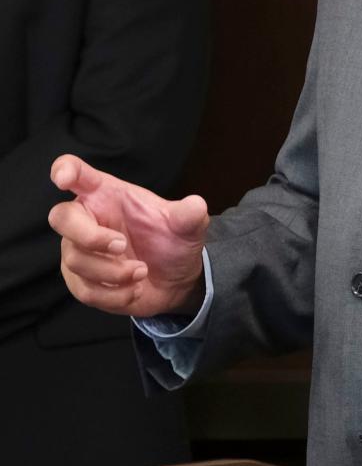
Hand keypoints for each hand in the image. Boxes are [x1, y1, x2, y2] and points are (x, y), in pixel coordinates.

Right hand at [49, 154, 208, 317]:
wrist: (176, 280)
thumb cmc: (171, 241)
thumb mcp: (187, 226)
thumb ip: (189, 215)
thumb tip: (196, 206)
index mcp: (107, 194)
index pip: (77, 173)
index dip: (66, 171)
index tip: (64, 179)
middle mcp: (87, 219)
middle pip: (61, 217)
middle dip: (90, 236)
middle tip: (121, 245)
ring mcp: (79, 251)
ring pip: (76, 260)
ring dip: (114, 272)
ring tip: (142, 271)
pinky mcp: (81, 282)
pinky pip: (86, 290)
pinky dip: (115, 294)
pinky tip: (134, 289)